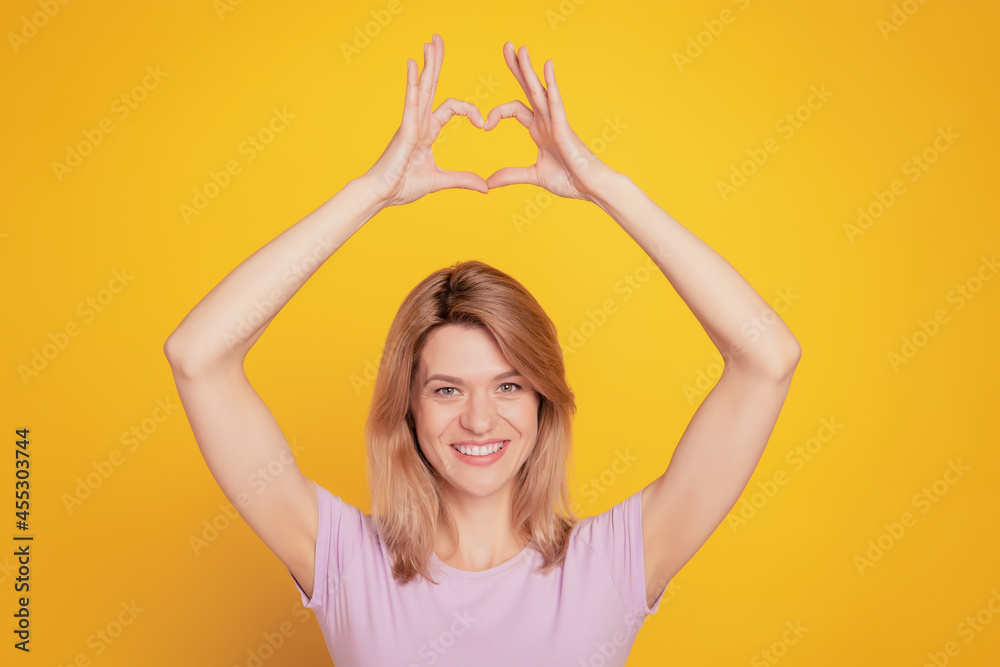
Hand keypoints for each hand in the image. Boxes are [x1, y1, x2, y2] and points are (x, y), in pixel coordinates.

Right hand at [359, 33, 488, 206]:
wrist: (382, 195)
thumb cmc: (402, 185)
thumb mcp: (440, 181)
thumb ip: (463, 180)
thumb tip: (485, 187)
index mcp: (427, 131)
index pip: (451, 108)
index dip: (470, 110)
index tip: (483, 123)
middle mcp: (419, 121)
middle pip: (430, 86)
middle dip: (435, 63)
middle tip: (438, 39)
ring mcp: (410, 123)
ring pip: (421, 88)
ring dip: (427, 64)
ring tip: (430, 43)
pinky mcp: (404, 129)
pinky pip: (410, 101)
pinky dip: (412, 82)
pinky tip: (413, 64)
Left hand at [484, 41, 619, 202]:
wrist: (591, 187)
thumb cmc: (569, 179)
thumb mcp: (534, 176)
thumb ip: (511, 175)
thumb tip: (488, 182)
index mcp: (538, 129)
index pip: (513, 109)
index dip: (497, 113)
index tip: (485, 125)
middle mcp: (546, 120)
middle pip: (528, 88)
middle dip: (516, 67)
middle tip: (506, 45)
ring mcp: (555, 121)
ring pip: (539, 90)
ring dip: (529, 69)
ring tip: (521, 48)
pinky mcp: (564, 127)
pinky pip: (556, 101)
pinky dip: (551, 83)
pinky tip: (547, 65)